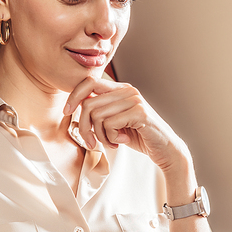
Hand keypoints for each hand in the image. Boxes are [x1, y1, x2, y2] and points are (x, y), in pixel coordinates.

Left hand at [64, 77, 188, 172]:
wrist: (165, 150)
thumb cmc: (138, 136)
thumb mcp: (114, 122)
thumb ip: (99, 111)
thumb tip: (76, 106)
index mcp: (120, 89)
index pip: (89, 81)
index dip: (73, 96)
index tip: (67, 112)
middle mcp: (127, 91)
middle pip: (89, 104)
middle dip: (85, 127)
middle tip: (92, 142)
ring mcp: (134, 100)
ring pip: (97, 116)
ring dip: (101, 136)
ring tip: (112, 142)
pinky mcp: (139, 112)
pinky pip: (110, 124)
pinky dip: (112, 138)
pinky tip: (122, 141)